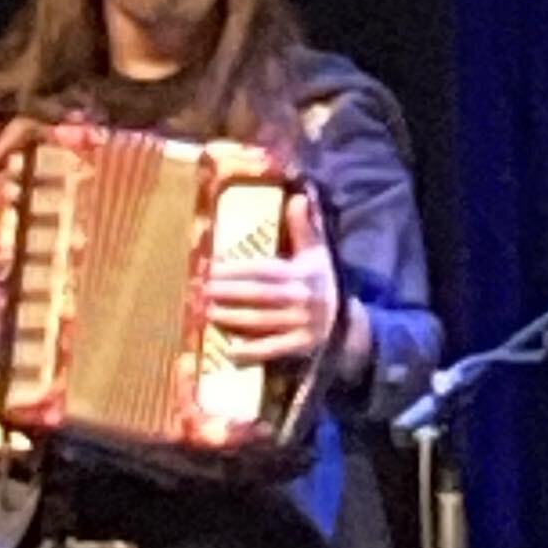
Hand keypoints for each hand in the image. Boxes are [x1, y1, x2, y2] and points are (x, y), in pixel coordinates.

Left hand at [205, 193, 339, 365]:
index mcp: (303, 273)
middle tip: (204, 290)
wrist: (343, 319)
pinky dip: (253, 350)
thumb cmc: (320, 280)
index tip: (213, 268)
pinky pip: (274, 348)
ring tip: (209, 312)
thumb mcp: (317, 252)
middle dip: (230, 293)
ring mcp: (301, 324)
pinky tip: (230, 349)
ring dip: (234, 318)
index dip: (238, 269)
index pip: (265, 270)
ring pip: (263, 321)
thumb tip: (299, 197)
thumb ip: (304, 227)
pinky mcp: (300, 345)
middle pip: (260, 295)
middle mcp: (302, 298)